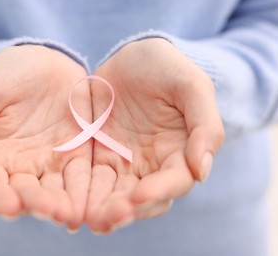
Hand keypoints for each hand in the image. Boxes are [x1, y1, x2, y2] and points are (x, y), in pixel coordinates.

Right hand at [0, 45, 90, 230]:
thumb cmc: (4, 77)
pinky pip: (79, 177)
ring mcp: (50, 164)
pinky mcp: (77, 155)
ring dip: (60, 206)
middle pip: (25, 197)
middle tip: (47, 209)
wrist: (43, 60)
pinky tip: (84, 206)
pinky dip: (82, 193)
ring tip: (67, 213)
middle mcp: (20, 169)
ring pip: (54, 193)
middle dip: (35, 205)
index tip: (9, 203)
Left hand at [86, 38, 224, 232]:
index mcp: (180, 151)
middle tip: (107, 219)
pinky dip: (84, 194)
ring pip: (116, 194)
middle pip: (143, 198)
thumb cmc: (168, 68)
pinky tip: (72, 205)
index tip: (140, 197)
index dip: (160, 191)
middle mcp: (153, 164)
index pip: (175, 181)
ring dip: (104, 209)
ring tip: (90, 220)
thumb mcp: (191, 86)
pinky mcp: (99, 155)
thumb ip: (205, 125)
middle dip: (127, 210)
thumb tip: (202, 171)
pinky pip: (91, 179)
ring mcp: (125, 162)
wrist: (133, 56)